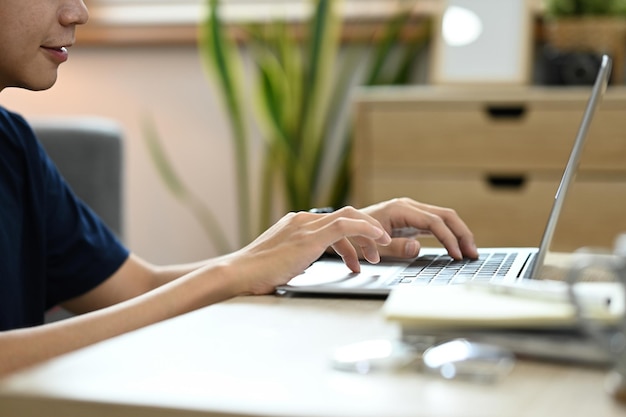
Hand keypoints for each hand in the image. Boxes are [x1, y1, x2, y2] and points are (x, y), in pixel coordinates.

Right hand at [227, 206, 391, 294]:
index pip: (333, 223)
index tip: (361, 254)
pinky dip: (365, 230)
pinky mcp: (309, 237)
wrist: (237, 273)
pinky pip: (345, 225)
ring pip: (349, 218)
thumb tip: (308, 267)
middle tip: (375, 254)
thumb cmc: (256, 274)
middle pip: (345, 216)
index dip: (352, 237)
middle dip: (366, 232)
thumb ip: (298, 257)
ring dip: (369, 235)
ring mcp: (305, 226)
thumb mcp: (283, 261)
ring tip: (376, 257)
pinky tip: (376, 240)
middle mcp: (302, 220)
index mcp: (296, 223)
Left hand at [359, 197, 477, 259]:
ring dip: (458, 233)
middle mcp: (409, 207)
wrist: (344, 227)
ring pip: (444, 218)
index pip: (434, 222)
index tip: (457, 255)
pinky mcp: (412, 220)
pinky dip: (449, 234)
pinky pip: (436, 224)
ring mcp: (412, 212)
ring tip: (470, 252)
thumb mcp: (372, 246)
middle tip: (473, 254)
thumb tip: (418, 248)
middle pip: (445, 215)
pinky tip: (457, 247)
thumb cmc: (355, 237)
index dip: (448, 238)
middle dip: (461, 234)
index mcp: (400, 210)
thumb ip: (395, 247)